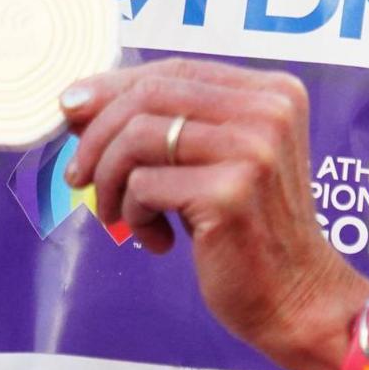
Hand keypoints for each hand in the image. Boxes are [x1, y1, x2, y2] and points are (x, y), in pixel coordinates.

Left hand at [58, 59, 368, 369]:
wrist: (297, 299)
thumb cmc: (248, 231)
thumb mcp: (213, 162)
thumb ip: (165, 125)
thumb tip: (79, 103)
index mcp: (272, 93)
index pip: (175, 70)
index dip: (115, 86)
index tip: (71, 108)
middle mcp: (269, 111)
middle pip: (150, 96)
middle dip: (98, 135)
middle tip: (78, 175)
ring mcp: (252, 150)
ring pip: (137, 137)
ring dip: (110, 180)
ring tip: (119, 214)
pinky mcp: (229, 193)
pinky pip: (143, 185)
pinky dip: (133, 214)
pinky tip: (157, 240)